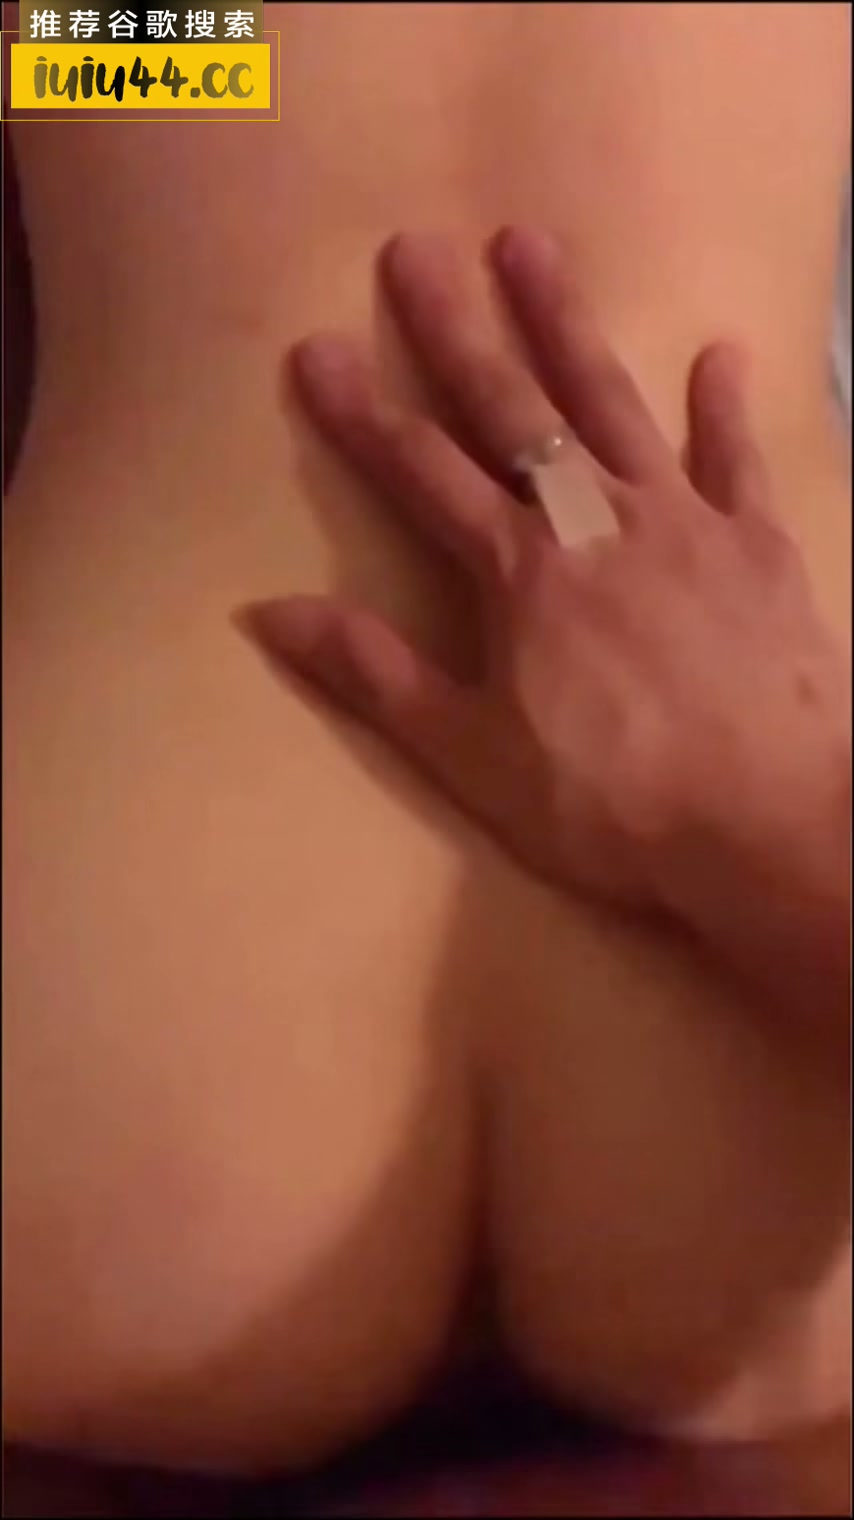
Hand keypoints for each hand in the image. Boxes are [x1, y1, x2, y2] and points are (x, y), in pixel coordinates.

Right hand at [249, 229, 849, 1029]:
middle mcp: (594, 520)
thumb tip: (268, 612)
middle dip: (456, 331)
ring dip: (567, 325)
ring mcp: (683, 521)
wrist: (769, 821)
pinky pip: (737, 459)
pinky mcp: (759, 544)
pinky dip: (726, 407)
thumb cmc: (611, 803)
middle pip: (512, 410)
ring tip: (531, 244)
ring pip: (614, 403)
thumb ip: (375, 675)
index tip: (317, 347)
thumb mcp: (471, 755)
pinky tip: (720, 353)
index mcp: (518, 571)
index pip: (420, 473)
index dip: (363, 412)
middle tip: (415, 249)